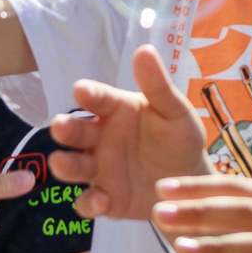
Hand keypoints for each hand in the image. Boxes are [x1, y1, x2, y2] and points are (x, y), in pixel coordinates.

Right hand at [48, 45, 210, 220]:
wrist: (192, 182)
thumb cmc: (179, 139)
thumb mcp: (175, 112)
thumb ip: (158, 86)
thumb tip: (144, 50)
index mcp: (116, 111)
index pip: (98, 99)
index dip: (89, 94)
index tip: (81, 90)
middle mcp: (101, 139)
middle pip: (77, 132)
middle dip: (66, 129)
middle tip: (59, 126)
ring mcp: (100, 170)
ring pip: (75, 167)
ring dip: (65, 165)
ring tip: (61, 163)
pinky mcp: (106, 199)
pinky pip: (89, 202)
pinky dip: (89, 203)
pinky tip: (100, 201)